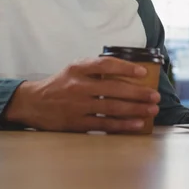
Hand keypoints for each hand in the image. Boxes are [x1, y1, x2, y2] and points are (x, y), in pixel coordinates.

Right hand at [2, 57, 160, 132]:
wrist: (33, 103)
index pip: (105, 65)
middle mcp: (78, 85)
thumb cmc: (60, 84)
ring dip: (135, 109)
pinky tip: (136, 124)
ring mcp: (77, 105)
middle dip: (138, 92)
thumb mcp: (74, 69)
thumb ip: (95, 69)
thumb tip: (127, 71)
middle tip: (155, 95)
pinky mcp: (77, 123)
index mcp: (78, 68)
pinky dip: (122, 124)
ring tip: (151, 110)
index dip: (126, 67)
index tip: (143, 72)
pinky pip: (104, 124)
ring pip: (112, 107)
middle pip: (113, 88)